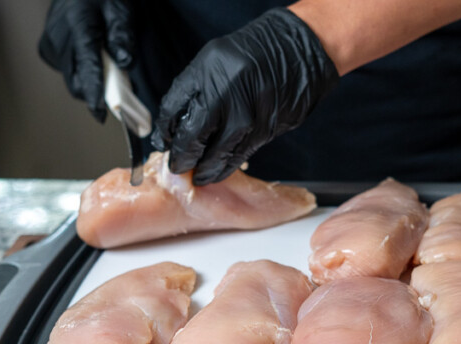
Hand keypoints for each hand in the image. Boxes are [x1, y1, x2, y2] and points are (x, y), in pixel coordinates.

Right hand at [38, 0, 133, 122]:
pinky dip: (81, 72)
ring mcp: (50, 46)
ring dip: (90, 81)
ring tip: (104, 65)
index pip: (87, 68)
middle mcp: (59, 40)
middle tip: (119, 87)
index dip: (95, 94)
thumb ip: (122, 34)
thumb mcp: (119, 9)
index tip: (100, 114)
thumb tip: (125, 62)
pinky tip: (90, 57)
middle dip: (97, 91)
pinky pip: (67, 72)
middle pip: (78, 82)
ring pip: (73, 80)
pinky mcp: (47, 51)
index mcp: (78, 27)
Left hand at [151, 8, 338, 184]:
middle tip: (177, 166)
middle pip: (191, 137)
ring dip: (203, 169)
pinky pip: (237, 157)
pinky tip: (216, 172)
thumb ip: (194, 91)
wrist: (297, 52)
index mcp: (206, 73)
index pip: (172, 110)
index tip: (163, 142)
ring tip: (197, 175)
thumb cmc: (254, 56)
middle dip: (181, 157)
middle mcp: (224, 94)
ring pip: (215, 154)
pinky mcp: (263, 131)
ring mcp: (245, 115)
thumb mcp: (214, 62)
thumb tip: (176, 127)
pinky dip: (224, 168)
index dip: (165, 132)